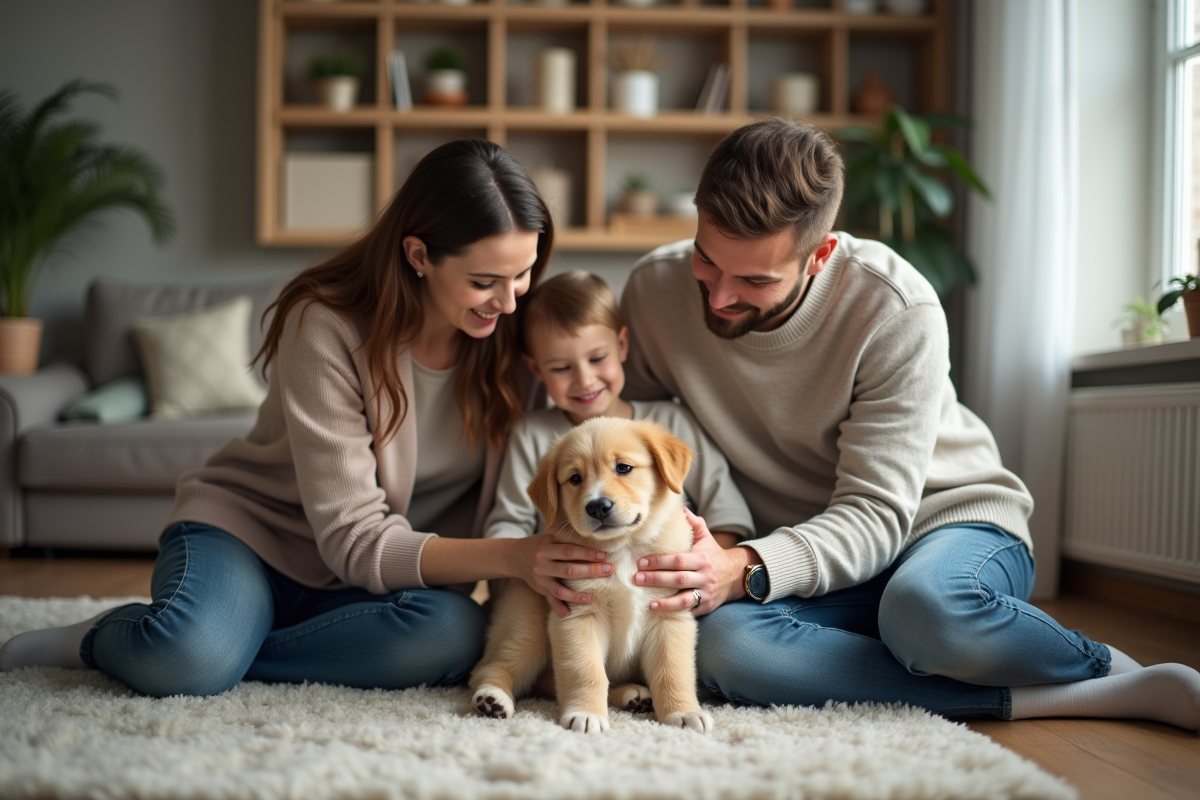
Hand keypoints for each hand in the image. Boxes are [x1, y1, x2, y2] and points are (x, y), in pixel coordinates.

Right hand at [509, 532, 611, 617]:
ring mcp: (541, 578)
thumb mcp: (549, 536)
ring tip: (590, 598)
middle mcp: (543, 564)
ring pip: (559, 589)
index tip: (603, 555)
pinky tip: (569, 613)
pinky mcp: (539, 589)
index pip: (569, 551)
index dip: (587, 553)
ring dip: (575, 595)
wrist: (515, 556)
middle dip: (590, 571)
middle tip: (608, 570)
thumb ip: (566, 539)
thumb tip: (593, 538)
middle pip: (568, 570)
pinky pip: (549, 600)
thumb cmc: (539, 544)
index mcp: (547, 548)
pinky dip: (558, 608)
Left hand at [634, 508, 748, 615]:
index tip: (641, 562)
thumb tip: (680, 508)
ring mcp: (706, 593)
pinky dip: (674, 611)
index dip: (659, 561)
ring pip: (684, 599)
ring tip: (647, 600)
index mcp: (702, 558)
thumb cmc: (713, 554)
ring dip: (665, 601)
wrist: (735, 576)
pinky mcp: (706, 606)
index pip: (678, 560)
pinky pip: (690, 610)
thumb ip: (693, 523)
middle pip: (678, 579)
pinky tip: (659, 611)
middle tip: (636, 578)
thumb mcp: (706, 537)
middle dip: (656, 579)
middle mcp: (705, 576)